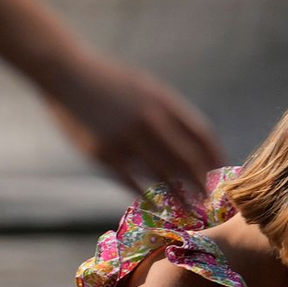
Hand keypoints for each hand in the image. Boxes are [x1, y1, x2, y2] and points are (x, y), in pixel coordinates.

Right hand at [44, 50, 222, 193]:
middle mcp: (150, 121)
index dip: (214, 156)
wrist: (68, 74)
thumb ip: (166, 111)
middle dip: (201, 184)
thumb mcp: (143, 87)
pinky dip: (147, 197)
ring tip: (190, 211)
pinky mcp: (106, 155)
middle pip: (187, 160)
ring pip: (163, 177)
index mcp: (163, 101)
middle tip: (209, 201)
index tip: (220, 171)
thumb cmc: (108, 81)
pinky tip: (156, 207)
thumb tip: (189, 139)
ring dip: (179, 197)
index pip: (201, 134)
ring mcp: (128, 139)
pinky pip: (133, 183)